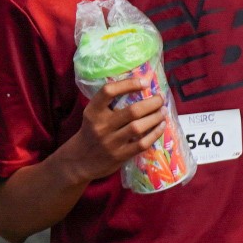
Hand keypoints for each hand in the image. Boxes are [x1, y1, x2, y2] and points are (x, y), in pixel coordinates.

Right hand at [54, 78, 168, 184]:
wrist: (80, 160)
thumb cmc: (91, 132)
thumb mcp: (93, 115)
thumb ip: (109, 104)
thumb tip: (139, 88)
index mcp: (93, 112)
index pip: (108, 91)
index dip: (128, 84)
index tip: (144, 82)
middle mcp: (101, 126)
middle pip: (132, 111)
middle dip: (152, 103)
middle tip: (160, 98)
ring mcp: (111, 142)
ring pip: (139, 127)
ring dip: (155, 117)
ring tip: (162, 111)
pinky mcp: (120, 155)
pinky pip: (142, 143)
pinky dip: (155, 133)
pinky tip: (161, 126)